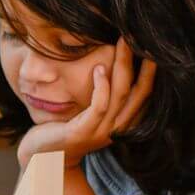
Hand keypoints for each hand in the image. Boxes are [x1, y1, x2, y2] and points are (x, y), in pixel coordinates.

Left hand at [17, 38, 155, 168]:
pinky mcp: (83, 132)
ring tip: (122, 44)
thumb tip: (109, 65)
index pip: (145, 96)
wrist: (42, 157)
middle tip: (138, 37)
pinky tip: (99, 69)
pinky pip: (99, 106)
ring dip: (122, 67)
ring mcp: (101, 132)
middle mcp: (117, 129)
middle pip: (138, 92)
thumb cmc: (64, 129)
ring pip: (120, 95)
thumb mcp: (89, 112)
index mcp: (123, 124)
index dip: (151, 73)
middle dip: (141, 63)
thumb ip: (104, 97)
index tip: (152, 48)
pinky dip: (101, 86)